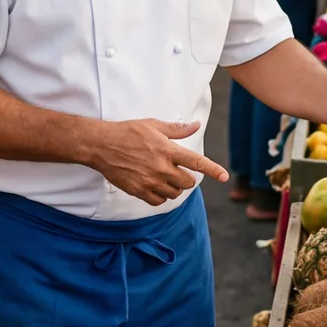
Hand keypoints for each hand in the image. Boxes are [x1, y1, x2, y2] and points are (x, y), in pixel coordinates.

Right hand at [89, 118, 228, 204]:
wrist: (101, 145)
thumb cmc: (127, 132)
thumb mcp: (153, 125)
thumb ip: (176, 129)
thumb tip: (195, 125)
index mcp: (167, 150)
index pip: (197, 162)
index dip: (213, 170)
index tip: (224, 176)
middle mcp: (161, 168)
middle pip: (188, 183)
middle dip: (187, 178)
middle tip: (178, 171)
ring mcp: (150, 181)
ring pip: (174, 194)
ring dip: (175, 188)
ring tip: (166, 178)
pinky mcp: (138, 191)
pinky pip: (158, 201)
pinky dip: (161, 196)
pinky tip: (156, 187)